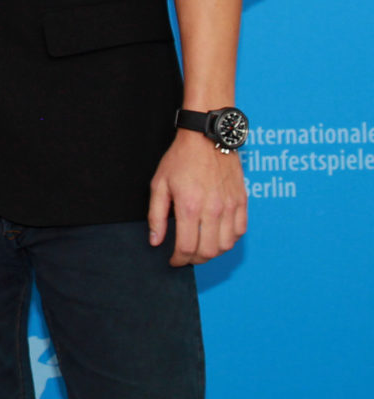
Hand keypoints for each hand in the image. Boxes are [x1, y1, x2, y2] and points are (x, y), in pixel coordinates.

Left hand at [147, 130, 246, 264]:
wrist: (206, 137)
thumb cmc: (180, 159)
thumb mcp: (159, 184)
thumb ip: (156, 215)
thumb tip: (156, 241)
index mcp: (189, 206)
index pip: (187, 247)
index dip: (178, 260)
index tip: (173, 261)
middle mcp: (213, 209)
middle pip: (208, 251)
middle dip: (194, 260)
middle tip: (185, 257)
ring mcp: (230, 206)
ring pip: (226, 245)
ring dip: (212, 253)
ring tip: (200, 248)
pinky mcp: (242, 201)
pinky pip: (240, 231)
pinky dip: (229, 240)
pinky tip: (217, 236)